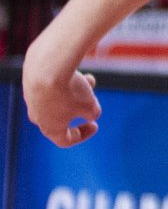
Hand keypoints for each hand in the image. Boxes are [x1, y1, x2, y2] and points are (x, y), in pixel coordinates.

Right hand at [22, 29, 100, 146]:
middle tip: (92, 100)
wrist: (47, 67)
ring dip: (77, 91)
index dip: (82, 135)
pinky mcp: (31, 84)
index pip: (65, 140)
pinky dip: (66, 80)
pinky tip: (77, 71)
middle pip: (62, 117)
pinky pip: (52, 85)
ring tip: (90, 80)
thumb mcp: (90, 105)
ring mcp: (32, 100)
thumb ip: (92, 113)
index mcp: (50, 129)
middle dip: (80, 107)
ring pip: (60, 98)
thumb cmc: (70, 91)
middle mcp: (38, 117)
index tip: (95, 126)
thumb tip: (91, 113)